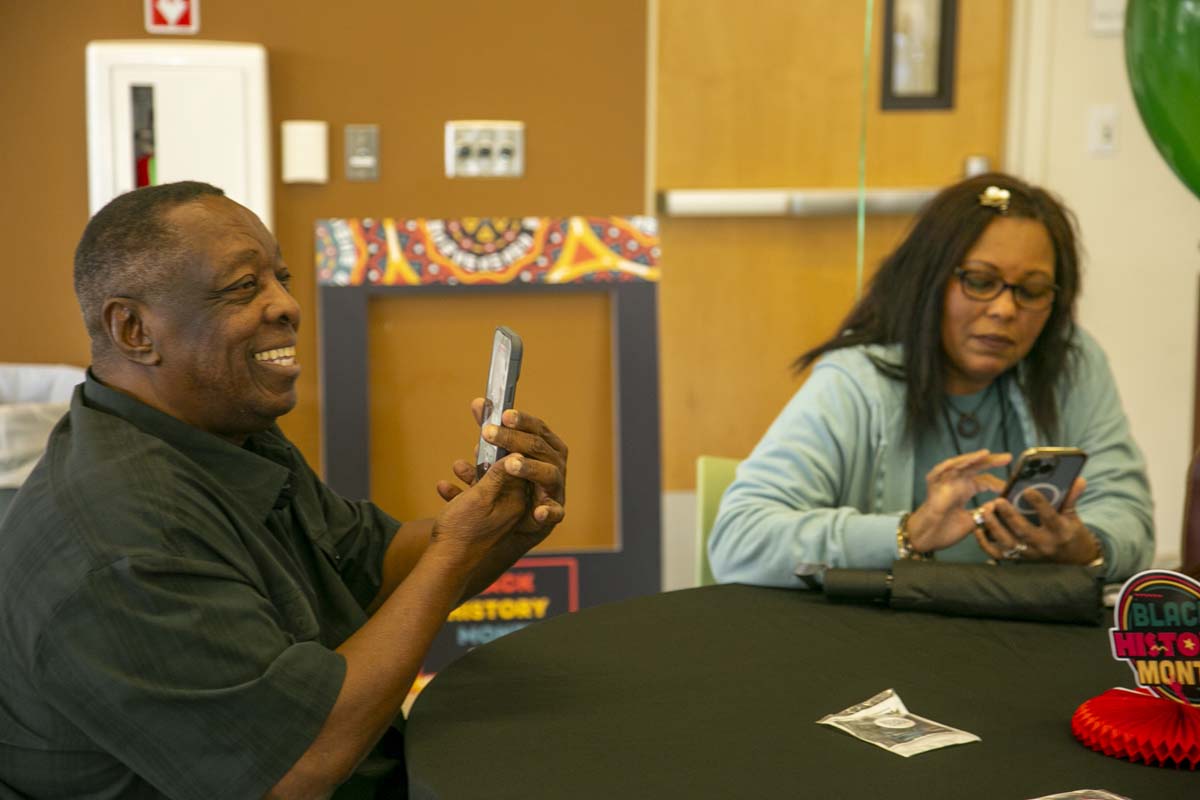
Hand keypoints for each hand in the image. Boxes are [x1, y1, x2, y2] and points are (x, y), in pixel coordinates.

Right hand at [429, 454, 529, 560]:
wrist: (445, 565)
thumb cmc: (462, 531)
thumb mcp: (480, 497)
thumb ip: (498, 475)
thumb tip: (516, 453)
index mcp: (517, 501)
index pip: (521, 467)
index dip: (507, 449)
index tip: (493, 438)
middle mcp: (512, 508)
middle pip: (506, 475)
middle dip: (490, 460)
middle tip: (477, 447)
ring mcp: (497, 516)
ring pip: (489, 486)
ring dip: (472, 474)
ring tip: (458, 465)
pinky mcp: (482, 522)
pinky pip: (476, 499)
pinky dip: (461, 491)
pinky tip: (443, 486)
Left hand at [436, 400, 566, 546]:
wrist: (514, 522)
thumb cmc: (512, 481)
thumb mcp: (499, 455)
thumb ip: (491, 431)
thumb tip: (478, 403)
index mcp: (546, 446)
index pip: (536, 428)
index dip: (521, 420)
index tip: (503, 415)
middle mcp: (555, 463)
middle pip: (538, 446)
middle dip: (514, 439)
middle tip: (488, 433)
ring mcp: (557, 488)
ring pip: (549, 473)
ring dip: (530, 468)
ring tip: (509, 464)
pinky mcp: (554, 513)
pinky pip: (555, 512)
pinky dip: (548, 511)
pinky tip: (537, 512)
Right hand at [906, 449, 1010, 553]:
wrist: (927, 538)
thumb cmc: (945, 530)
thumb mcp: (972, 521)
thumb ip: (985, 513)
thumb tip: (1000, 505)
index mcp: (965, 490)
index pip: (984, 480)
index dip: (997, 483)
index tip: (1010, 487)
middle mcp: (956, 483)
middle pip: (975, 468)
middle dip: (991, 462)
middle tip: (1008, 458)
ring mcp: (944, 482)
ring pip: (960, 465)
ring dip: (973, 459)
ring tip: (988, 454)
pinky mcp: (934, 484)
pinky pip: (942, 470)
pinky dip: (953, 465)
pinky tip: (966, 461)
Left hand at [972, 477, 1101, 564]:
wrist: (1072, 558)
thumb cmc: (1070, 531)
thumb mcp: (1073, 515)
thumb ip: (1070, 498)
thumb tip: (1078, 479)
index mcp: (1060, 531)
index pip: (1050, 517)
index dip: (1040, 504)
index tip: (1028, 490)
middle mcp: (1044, 544)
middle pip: (1024, 531)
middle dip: (1010, 516)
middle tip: (998, 500)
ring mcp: (1029, 553)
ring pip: (1008, 543)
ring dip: (994, 527)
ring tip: (984, 510)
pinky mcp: (1017, 558)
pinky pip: (998, 554)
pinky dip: (985, 544)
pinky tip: (978, 529)